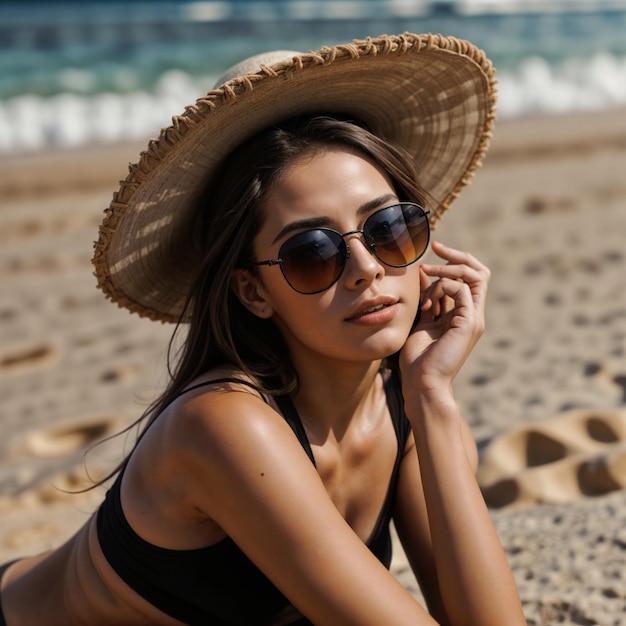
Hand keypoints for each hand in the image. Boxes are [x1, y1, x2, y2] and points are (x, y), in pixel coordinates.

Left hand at [399, 241, 489, 392]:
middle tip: (436, 248)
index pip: (469, 278)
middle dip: (457, 256)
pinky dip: (442, 286)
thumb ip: (427, 298)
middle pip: (480, 272)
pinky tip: (426, 302)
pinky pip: (462, 289)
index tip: (433, 251)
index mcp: (463, 315)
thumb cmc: (417, 359)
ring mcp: (473, 319)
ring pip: (473, 276)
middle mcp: (472, 315)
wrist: (421, 384)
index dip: (454, 262)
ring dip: (447, 269)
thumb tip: (424, 274)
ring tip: (426, 274)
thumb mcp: (421, 320)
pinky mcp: (468, 323)